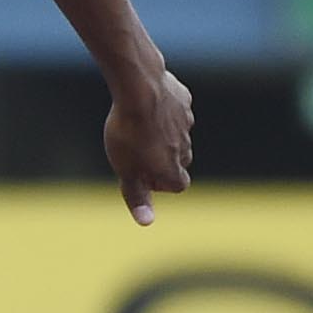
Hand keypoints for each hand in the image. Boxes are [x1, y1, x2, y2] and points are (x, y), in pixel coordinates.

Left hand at [107, 63, 194, 224]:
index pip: (178, 186)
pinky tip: (145, 105)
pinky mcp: (183, 100)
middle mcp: (186, 147)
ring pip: (178, 134)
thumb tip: (146, 222)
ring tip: (137, 127)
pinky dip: (163, 111)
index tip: (141, 175)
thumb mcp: (125, 170)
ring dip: (162, 135)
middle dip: (162, 160)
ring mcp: (187, 122)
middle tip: (136, 150)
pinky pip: (176, 109)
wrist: (139, 89)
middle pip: (180, 161)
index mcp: (174, 168)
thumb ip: (137, 196)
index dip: (159, 184)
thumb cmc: (128, 133)